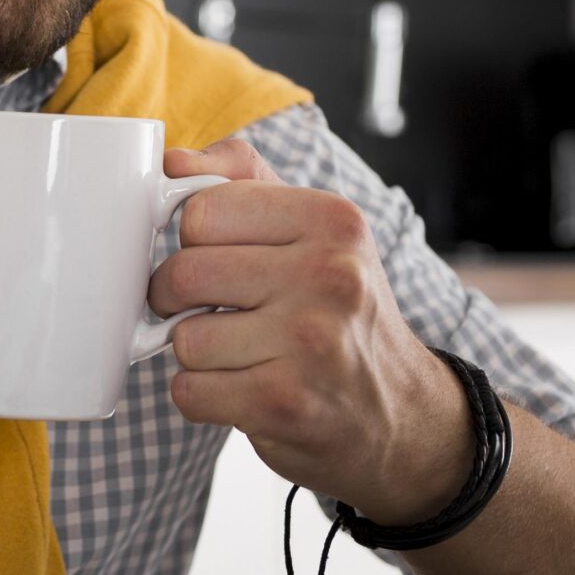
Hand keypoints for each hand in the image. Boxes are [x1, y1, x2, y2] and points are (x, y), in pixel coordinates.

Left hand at [149, 140, 471, 523]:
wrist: (401, 414)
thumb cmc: (341, 313)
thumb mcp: (316, 231)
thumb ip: (244, 181)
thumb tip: (174, 161)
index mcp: (333, 220)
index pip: (203, 209)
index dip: (192, 239)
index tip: (212, 257)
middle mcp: (330, 276)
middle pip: (185, 272)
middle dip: (177, 297)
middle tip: (208, 310)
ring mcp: (310, 343)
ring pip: (183, 337)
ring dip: (196, 354)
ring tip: (241, 353)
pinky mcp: (285, 405)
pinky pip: (189, 391)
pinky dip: (201, 396)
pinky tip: (241, 390)